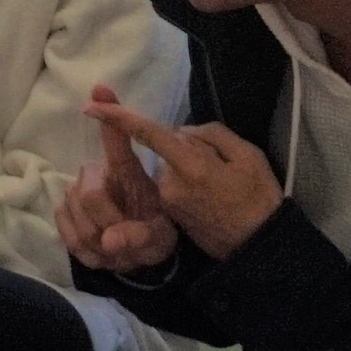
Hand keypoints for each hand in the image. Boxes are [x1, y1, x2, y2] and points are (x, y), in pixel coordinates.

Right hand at [60, 82, 182, 274]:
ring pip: (79, 222)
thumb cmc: (150, 231)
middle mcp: (95, 173)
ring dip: (102, 245)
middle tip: (128, 242)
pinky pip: (68, 235)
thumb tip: (110, 242)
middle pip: (90, 195)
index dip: (110, 113)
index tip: (101, 88)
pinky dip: (88, 252)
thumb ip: (141, 237)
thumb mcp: (159, 236)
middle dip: (109, 224)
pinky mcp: (61, 212)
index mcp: (124, 170)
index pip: (116, 138)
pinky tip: (102, 253)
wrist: (135, 253)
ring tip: (120, 251)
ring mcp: (73, 192)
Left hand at [90, 93, 285, 259]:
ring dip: (187, 169)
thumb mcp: (248, 156)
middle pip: (167, 152)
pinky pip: (173, 187)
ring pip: (170, 170)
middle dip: (187, 150)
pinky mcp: (170, 217)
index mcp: (191, 167)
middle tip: (220, 167)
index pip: (149, 135)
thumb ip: (211, 136)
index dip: (119, 118)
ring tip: (218, 187)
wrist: (259, 245)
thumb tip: (181, 133)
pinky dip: (188, 185)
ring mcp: (169, 204)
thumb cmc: (259, 197)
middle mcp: (171, 186)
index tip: (91, 105)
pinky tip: (212, 198)